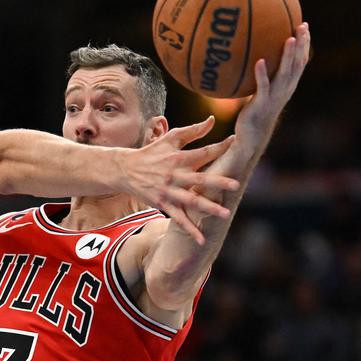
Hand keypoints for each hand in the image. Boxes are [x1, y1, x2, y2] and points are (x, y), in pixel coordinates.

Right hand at [118, 115, 238, 243]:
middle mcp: (175, 175)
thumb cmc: (152, 153)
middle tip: (235, 186)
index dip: (219, 147)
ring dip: (207, 208)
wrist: (125, 170)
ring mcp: (169, 191)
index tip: (234, 142)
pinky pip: (178, 218)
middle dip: (217, 182)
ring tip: (224, 214)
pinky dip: (189, 229)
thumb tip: (212, 120)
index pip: (203, 152)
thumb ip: (193, 131)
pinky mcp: (163, 204)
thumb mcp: (170, 138)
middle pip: (199, 178)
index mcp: (178, 157)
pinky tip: (200, 239)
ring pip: (190, 200)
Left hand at [236, 22, 309, 138]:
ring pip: (285, 73)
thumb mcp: (261, 91)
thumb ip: (262, 75)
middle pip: (298, 64)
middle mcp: (285, 89)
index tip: (304, 25)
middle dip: (302, 45)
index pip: (301, 61)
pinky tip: (258, 61)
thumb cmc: (255, 111)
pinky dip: (262, 74)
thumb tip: (253, 56)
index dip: (304, 44)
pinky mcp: (261, 103)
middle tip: (302, 26)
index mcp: (288, 85)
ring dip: (288, 56)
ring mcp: (275, 96)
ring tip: (289, 38)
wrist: (252, 135)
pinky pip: (262, 86)